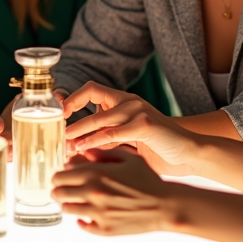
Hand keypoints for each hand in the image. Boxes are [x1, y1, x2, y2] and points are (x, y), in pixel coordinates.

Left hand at [52, 148, 172, 235]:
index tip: (62, 175)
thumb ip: (103, 153)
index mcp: (95, 173)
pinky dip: (81, 220)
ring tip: (73, 202)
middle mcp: (92, 193)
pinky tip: (86, 216)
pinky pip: (82, 225)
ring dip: (67, 204)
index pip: (61, 175)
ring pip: (67, 209)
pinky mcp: (104, 229)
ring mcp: (97, 213)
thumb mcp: (127, 157)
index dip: (59, 174)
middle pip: (58, 192)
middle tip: (60, 189)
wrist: (164, 205)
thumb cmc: (148, 180)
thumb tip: (83, 153)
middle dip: (57, 189)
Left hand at [63, 82, 196, 174]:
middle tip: (55, 129)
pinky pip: (114, 132)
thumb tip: (73, 145)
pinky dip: (96, 140)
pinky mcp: (145, 124)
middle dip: (70, 112)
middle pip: (92, 94)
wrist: (188, 153)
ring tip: (65, 141)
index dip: (73, 98)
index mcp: (123, 100)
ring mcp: (138, 110)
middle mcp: (129, 100)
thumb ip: (104, 138)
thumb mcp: (125, 140)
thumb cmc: (155, 148)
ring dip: (79, 129)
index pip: (91, 89)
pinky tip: (83, 147)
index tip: (58, 113)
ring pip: (101, 116)